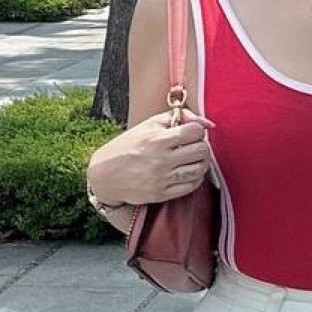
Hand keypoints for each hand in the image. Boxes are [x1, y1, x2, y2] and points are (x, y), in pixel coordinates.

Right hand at [88, 108, 215, 206]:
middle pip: (201, 151)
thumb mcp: (148, 125)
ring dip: (202, 163)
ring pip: (199, 170)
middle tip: (195, 146)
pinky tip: (189, 172)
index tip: (191, 133)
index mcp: (157, 139)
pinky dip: (196, 178)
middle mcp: (161, 159)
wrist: (104, 175)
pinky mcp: (162, 194)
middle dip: (202, 146)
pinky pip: (191, 186)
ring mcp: (162, 178)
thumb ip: (178, 117)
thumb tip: (207, 123)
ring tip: (194, 159)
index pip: (195, 131)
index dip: (197, 130)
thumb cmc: (127, 146)